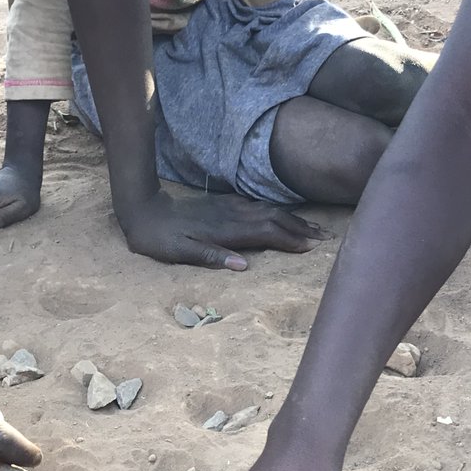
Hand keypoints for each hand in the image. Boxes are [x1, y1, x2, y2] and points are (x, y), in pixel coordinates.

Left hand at [117, 190, 326, 270]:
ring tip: (314, 229)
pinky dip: (276, 212)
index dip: (290, 240)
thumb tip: (243, 266)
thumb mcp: (180, 252)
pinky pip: (258, 206)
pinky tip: (284, 216)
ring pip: (269, 211)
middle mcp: (232, 216)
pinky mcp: (224, 204)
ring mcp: (229, 208)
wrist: (143, 210)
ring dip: (293, 220)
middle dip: (302, 229)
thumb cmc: (159, 238)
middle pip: (275, 220)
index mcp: (226, 230)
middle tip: (327, 238)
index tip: (313, 248)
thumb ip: (211, 257)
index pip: (267, 233)